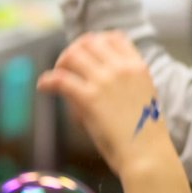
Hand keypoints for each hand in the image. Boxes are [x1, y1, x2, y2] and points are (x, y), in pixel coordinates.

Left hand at [35, 31, 164, 173]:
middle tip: (66, 65)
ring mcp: (105, 81)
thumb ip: (127, 84)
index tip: (86, 52)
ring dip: (60, 63)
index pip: (114, 37)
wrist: (148, 155)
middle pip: (89, 42)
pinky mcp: (89, 98)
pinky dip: (48, 81)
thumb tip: (99, 82)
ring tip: (56, 76)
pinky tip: (43, 87)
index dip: (96, 41)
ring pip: (73, 55)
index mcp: (138, 67)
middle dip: (74, 50)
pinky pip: (60, 79)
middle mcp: (121, 68)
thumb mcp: (145, 98)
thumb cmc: (146, 135)